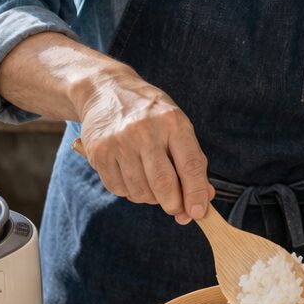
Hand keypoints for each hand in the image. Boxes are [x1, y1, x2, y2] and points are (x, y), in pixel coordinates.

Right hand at [76, 74, 213, 224]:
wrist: (107, 91)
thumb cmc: (150, 114)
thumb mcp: (177, 126)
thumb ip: (192, 161)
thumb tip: (204, 199)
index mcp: (173, 123)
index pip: (190, 165)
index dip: (196, 193)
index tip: (198, 212)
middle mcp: (145, 131)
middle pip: (163, 184)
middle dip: (173, 204)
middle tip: (176, 208)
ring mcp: (119, 143)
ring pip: (140, 191)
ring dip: (150, 198)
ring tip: (151, 184)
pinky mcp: (99, 154)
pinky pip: (119, 189)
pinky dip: (129, 191)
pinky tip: (132, 176)